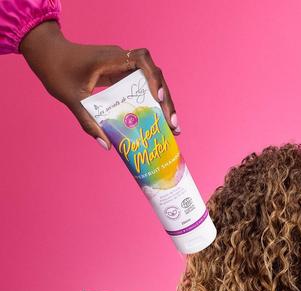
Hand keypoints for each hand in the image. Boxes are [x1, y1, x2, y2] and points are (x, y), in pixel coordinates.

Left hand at [20, 21, 178, 149]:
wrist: (48, 55)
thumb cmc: (57, 71)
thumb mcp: (72, 99)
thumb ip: (88, 122)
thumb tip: (106, 146)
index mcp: (110, 59)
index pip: (141, 59)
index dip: (153, 77)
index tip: (157, 97)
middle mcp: (121, 60)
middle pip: (154, 75)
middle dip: (166, 100)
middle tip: (173, 124)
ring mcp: (123, 66)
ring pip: (153, 81)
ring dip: (164, 103)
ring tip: (172, 127)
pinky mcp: (122, 75)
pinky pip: (143, 87)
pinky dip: (153, 102)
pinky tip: (159, 120)